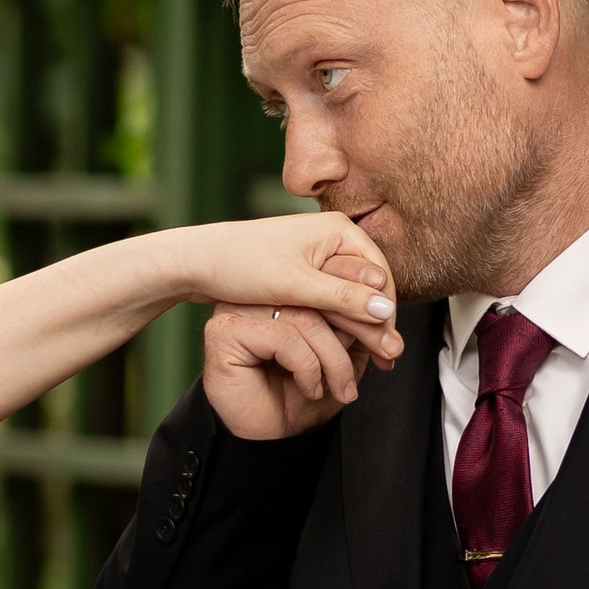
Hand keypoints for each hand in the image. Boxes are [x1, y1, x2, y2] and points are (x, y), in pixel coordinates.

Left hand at [172, 212, 400, 360]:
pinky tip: (344, 344)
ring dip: (361, 324)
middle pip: (369, 284)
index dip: (387, 313)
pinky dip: (339, 319)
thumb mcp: (297, 285)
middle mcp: (332, 237)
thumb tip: (386, 310)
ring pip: (350, 293)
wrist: (197, 261)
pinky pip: (330, 295)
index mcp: (338, 230)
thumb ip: (343, 297)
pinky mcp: (301, 267)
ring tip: (373, 358)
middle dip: (378, 322)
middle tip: (389, 359)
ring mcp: (317, 252)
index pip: (380, 275)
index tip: (391, 347)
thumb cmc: (242, 265)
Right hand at [203, 246, 401, 439]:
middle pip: (320, 294)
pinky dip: (307, 367)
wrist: (265, 437)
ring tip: (341, 388)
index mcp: (284, 291)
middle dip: (362, 328)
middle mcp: (260, 295)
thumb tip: (383, 307)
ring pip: (305, 317)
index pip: (329, 279)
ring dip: (335, 358)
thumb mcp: (340, 359)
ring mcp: (237, 310)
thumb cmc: (296, 397)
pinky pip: (283, 337)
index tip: (394, 339)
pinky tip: (309, 387)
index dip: (366, 305)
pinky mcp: (225, 331)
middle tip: (388, 354)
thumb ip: (356, 329)